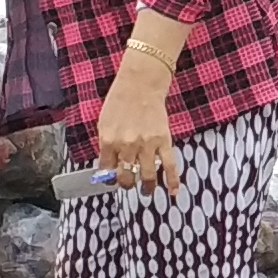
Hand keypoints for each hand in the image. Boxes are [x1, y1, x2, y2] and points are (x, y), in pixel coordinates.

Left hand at [95, 64, 179, 194]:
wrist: (140, 85)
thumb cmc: (120, 102)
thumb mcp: (104, 123)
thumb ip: (106, 145)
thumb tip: (109, 165)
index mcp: (108, 141)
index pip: (106, 170)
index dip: (108, 178)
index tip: (112, 180)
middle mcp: (126, 146)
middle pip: (126, 177)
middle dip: (126, 185)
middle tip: (129, 185)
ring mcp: (146, 145)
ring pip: (146, 175)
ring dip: (146, 188)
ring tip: (146, 191)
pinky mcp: (163, 142)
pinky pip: (169, 166)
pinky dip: (172, 181)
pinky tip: (173, 192)